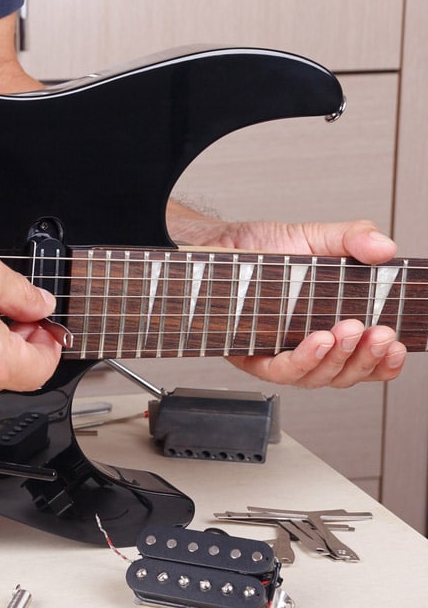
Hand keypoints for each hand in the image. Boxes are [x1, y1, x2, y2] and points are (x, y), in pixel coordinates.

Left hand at [169, 203, 406, 387]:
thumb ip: (352, 239)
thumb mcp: (314, 238)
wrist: (217, 243)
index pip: (365, 360)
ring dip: (339, 359)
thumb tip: (385, 248)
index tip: (399, 347)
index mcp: (330, 326)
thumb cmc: (264, 250)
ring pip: (315, 378)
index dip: (385, 363)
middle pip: (344, 374)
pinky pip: (279, 371)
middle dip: (367, 358)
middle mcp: (305, 347)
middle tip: (379, 335)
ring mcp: (277, 353)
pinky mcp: (249, 355)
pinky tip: (318, 341)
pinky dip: (303, 360)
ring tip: (348, 333)